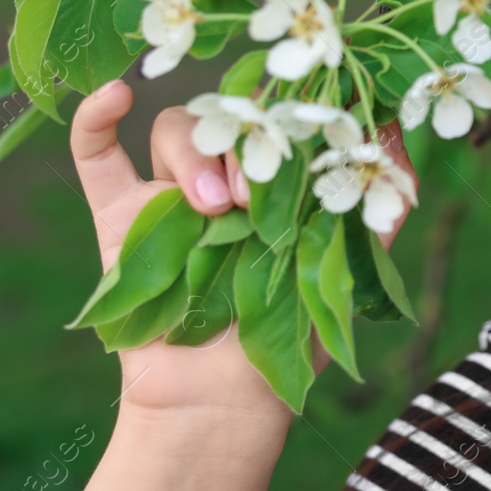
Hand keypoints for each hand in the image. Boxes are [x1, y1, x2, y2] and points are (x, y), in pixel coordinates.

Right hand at [69, 79, 417, 418]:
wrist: (226, 397)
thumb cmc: (293, 333)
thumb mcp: (348, 263)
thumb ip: (375, 203)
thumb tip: (395, 131)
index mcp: (282, 179)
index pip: (285, 114)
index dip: (294, 117)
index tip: (306, 143)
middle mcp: (229, 176)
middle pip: (232, 114)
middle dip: (247, 142)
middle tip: (254, 195)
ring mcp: (172, 192)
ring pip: (177, 130)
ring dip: (195, 155)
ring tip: (214, 206)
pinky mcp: (121, 217)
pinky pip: (97, 156)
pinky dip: (95, 119)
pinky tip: (112, 93)